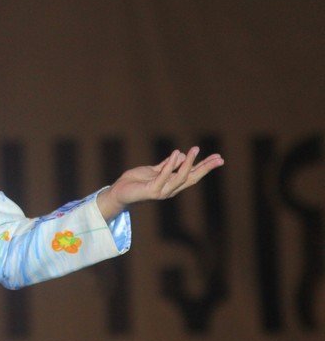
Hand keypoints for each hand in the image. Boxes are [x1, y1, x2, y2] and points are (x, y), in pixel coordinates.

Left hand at [96, 147, 224, 219]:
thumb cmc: (136, 181)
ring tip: (195, 149)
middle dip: (206, 168)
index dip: (205, 166)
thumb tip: (183, 155)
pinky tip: (177, 153)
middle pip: (192, 178)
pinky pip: (163, 176)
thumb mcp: (154, 170)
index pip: (193, 174)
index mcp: (172, 183)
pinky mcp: (152, 190)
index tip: (219, 158)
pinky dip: (171, 165)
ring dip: (189, 163)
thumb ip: (167, 164)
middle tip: (219, 158)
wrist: (119, 191)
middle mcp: (170, 189)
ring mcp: (162, 191)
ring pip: (180, 177)